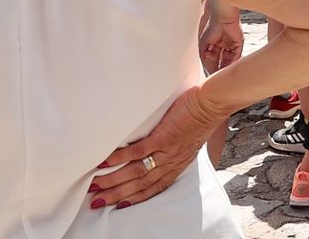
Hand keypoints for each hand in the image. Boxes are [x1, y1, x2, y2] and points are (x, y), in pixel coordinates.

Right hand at [88, 86, 223, 207]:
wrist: (213, 102)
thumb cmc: (202, 116)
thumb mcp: (190, 139)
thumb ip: (176, 148)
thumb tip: (163, 147)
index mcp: (178, 163)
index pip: (155, 187)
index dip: (136, 198)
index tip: (119, 205)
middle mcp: (171, 161)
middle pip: (140, 185)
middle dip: (117, 195)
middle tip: (97, 202)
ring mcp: (167, 150)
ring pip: (136, 172)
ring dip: (114, 181)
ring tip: (95, 186)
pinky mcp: (164, 137)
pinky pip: (138, 152)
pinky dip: (120, 158)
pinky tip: (105, 162)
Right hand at [198, 1, 242, 74]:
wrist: (222, 17)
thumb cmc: (211, 27)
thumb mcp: (204, 46)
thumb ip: (206, 59)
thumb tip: (207, 70)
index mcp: (214, 48)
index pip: (214, 63)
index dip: (213, 71)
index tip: (210, 81)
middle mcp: (223, 48)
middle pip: (222, 64)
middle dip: (220, 72)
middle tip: (218, 81)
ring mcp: (231, 46)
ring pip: (230, 61)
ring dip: (226, 69)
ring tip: (223, 78)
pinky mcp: (239, 44)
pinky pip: (236, 56)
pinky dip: (233, 63)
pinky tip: (230, 69)